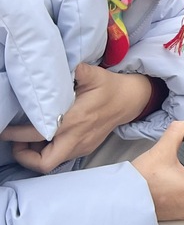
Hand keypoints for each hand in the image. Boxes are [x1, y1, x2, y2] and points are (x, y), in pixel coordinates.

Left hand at [1, 64, 153, 172]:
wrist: (131, 100)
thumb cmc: (110, 87)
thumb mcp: (94, 74)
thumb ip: (76, 70)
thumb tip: (56, 62)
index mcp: (75, 120)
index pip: (39, 135)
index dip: (17, 136)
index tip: (4, 131)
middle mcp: (77, 138)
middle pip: (44, 163)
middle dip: (24, 155)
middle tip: (17, 140)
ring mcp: (82, 146)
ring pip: (51, 162)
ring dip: (35, 154)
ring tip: (27, 138)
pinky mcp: (85, 148)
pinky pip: (61, 157)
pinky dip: (48, 151)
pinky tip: (44, 137)